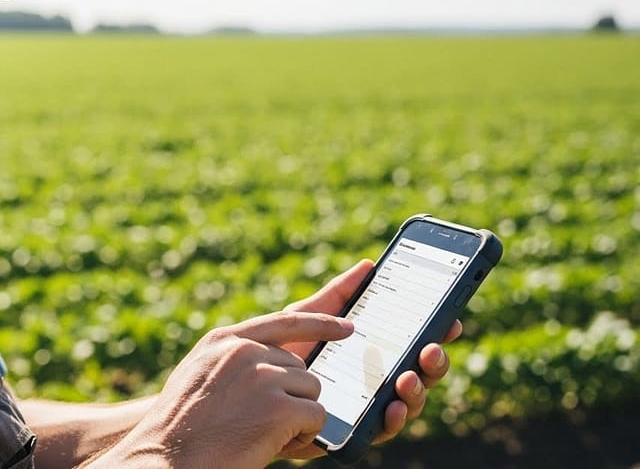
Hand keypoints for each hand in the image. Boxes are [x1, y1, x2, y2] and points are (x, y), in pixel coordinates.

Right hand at [95, 311, 354, 468]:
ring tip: (260, 434)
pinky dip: (304, 436)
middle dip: (292, 398)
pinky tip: (271, 444)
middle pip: (301, 368)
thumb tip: (278, 365)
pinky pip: (316, 416)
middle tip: (260, 423)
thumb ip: (233, 362)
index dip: (320, 323)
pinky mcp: (278, 407)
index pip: (285, 322)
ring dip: (297, 417)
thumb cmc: (180, 429)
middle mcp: (244, 351)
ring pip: (313, 391)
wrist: (165, 458)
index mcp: (224, 341)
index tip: (346, 326)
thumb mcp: (199, 377)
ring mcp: (262, 376)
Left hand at [276, 259, 462, 459]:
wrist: (246, 389)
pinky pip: (381, 429)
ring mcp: (366, 406)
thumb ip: (336, 296)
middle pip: (418, 371)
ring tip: (409, 376)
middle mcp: (375, 380)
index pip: (412, 342)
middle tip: (432, 347)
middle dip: (433, 361)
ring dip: (417, 390)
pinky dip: (393, 418)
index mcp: (370, 352)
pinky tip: (393, 406)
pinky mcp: (350, 431)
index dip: (435, 333)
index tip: (451, 321)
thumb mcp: (306, 318)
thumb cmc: (276, 352)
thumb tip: (368, 265)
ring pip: (407, 401)